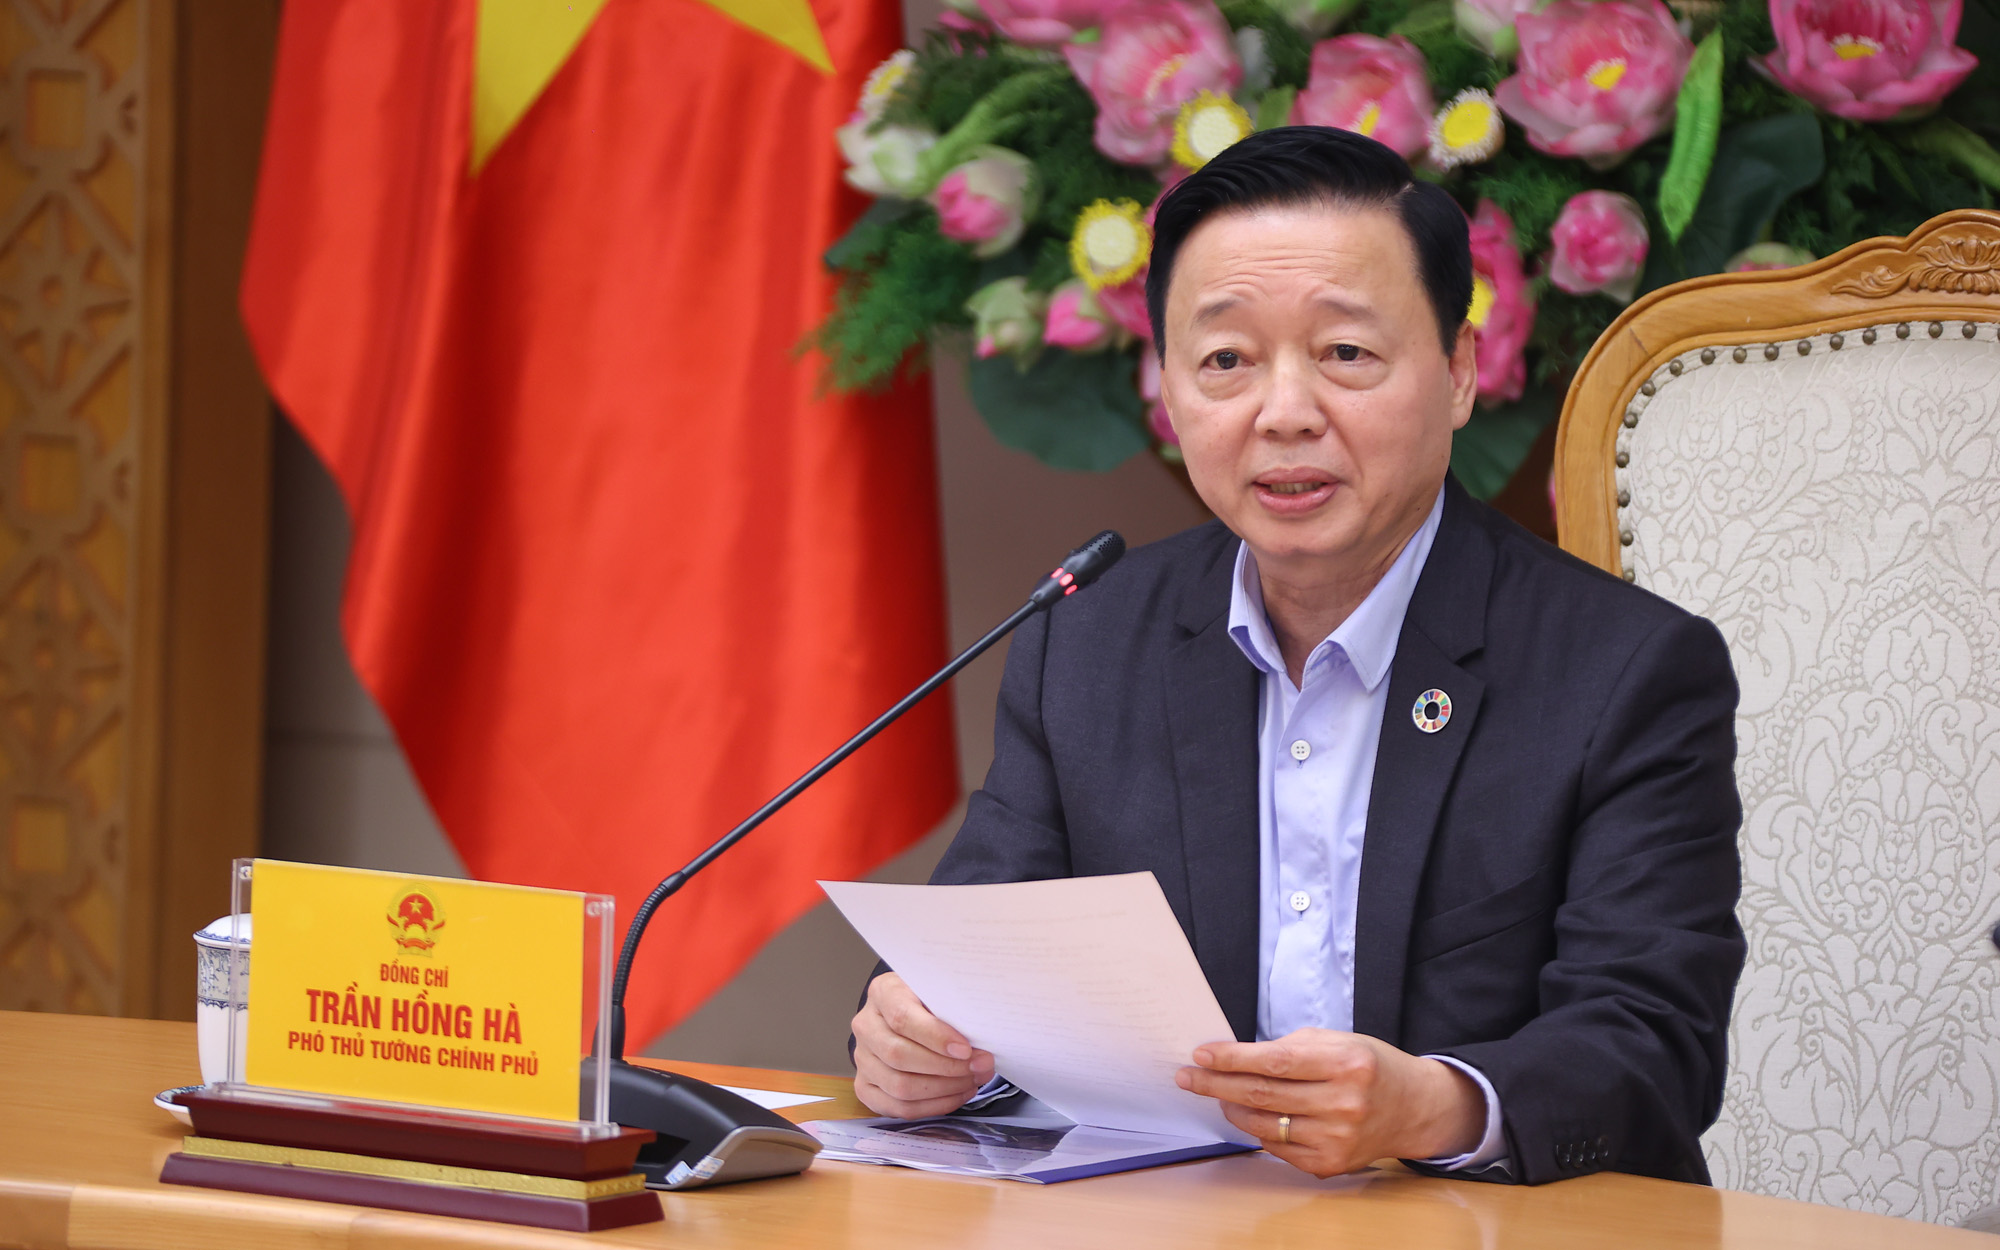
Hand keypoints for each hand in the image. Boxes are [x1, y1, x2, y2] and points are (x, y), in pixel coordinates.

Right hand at [851, 972, 994, 1117]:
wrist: (908, 1010)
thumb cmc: (929, 1000)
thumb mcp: (940, 990)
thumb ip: (952, 1009)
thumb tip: (979, 1042)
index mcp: (882, 993)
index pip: (902, 1018)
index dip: (935, 1037)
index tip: (966, 1049)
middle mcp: (866, 1025)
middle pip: (899, 1056)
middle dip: (947, 1067)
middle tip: (980, 1066)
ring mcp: (862, 1058)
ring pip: (900, 1086)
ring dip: (944, 1089)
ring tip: (972, 1080)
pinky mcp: (866, 1087)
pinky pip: (899, 1108)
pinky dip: (933, 1106)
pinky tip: (957, 1094)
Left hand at [1175, 1029, 1484, 1177]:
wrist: (1413, 1108)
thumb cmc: (1370, 1067)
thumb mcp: (1339, 1041)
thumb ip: (1291, 1047)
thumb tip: (1237, 1058)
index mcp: (1346, 1064)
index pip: (1274, 1062)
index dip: (1232, 1058)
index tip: (1201, 1054)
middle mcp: (1343, 1104)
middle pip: (1263, 1094)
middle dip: (1217, 1084)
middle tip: (1188, 1077)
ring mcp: (1337, 1139)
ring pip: (1264, 1125)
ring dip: (1232, 1108)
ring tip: (1217, 1094)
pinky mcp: (1331, 1165)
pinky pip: (1278, 1148)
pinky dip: (1258, 1130)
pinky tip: (1250, 1115)